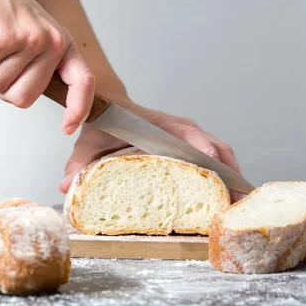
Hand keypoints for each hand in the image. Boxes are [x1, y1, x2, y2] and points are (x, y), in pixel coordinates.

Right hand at [0, 0, 94, 134]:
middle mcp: (49, 42)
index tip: (68, 127)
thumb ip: (40, 65)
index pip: (82, 82)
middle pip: (24, 98)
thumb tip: (33, 97)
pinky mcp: (1, 40)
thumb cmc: (2, 12)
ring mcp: (27, 40)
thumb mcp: (34, 35)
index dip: (78, 108)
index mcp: (62, 43)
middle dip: (3, 88)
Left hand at [60, 101, 245, 202]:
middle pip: (216, 148)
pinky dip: (226, 169)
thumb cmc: (105, 124)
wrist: (110, 105)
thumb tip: (65, 186)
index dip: (207, 157)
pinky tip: (230, 190)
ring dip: (232, 173)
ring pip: (221, 151)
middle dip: (230, 173)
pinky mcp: (191, 139)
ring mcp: (189, 132)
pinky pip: (216, 153)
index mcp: (162, 128)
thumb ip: (79, 163)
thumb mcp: (90, 142)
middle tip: (238, 200)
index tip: (219, 175)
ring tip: (240, 201)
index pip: (191, 139)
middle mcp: (181, 128)